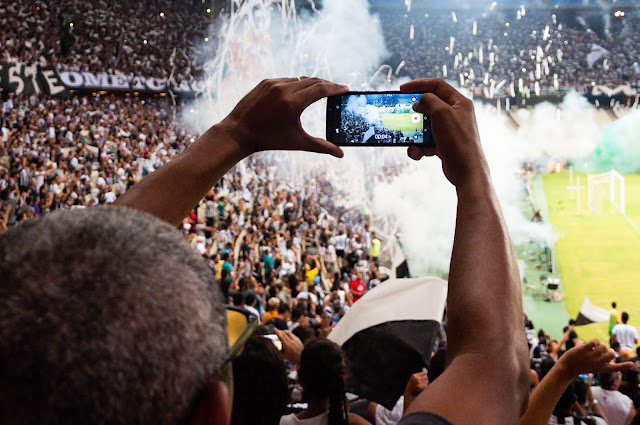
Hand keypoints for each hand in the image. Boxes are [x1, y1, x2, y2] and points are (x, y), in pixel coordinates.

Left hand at [218, 77, 347, 157]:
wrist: (239, 132)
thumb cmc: (269, 140)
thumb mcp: (297, 143)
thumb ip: (321, 146)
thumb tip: (341, 154)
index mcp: (293, 103)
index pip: (321, 90)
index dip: (336, 89)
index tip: (346, 89)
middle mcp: (283, 89)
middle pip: (313, 81)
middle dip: (328, 85)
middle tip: (338, 90)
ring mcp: (273, 83)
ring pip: (300, 79)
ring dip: (313, 84)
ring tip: (322, 90)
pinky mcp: (266, 82)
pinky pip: (287, 80)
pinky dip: (297, 85)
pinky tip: (302, 91)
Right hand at [274, 328, 302, 363]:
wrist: (302, 357)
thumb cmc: (292, 357)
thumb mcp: (283, 356)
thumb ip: (278, 351)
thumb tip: (274, 347)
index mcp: (287, 345)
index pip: (281, 336)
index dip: (277, 332)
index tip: (274, 329)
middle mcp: (291, 341)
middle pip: (284, 333)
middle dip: (279, 331)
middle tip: (276, 331)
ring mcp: (295, 339)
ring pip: (288, 332)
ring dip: (284, 331)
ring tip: (281, 332)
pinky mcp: (298, 339)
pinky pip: (292, 334)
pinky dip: (288, 333)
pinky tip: (286, 335)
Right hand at [400, 79, 487, 187]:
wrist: (466, 170)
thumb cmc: (457, 140)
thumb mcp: (441, 113)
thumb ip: (428, 101)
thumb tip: (419, 102)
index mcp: (459, 102)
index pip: (437, 85)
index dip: (418, 84)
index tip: (402, 89)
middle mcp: (456, 114)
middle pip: (429, 106)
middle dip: (415, 113)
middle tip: (404, 115)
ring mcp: (450, 130)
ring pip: (425, 126)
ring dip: (415, 134)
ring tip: (412, 143)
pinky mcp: (444, 144)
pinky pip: (426, 141)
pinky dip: (420, 147)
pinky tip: (419, 154)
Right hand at [403, 371, 428, 411]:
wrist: (409, 396)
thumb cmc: (412, 389)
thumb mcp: (413, 381)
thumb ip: (419, 376)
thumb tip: (426, 372)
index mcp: (414, 376)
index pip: (424, 373)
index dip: (425, 377)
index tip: (423, 380)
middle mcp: (416, 378)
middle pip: (426, 377)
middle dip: (425, 382)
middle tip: (421, 386)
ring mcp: (418, 382)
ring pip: (427, 382)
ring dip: (426, 385)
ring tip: (420, 389)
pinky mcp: (420, 386)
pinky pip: (426, 386)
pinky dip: (425, 389)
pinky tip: (421, 391)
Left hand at [557, 339, 633, 378]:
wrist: (566, 368)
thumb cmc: (581, 366)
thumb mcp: (594, 367)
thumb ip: (603, 360)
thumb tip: (611, 351)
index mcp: (601, 368)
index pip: (615, 368)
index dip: (624, 366)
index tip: (632, 364)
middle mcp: (597, 363)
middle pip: (611, 353)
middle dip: (608, 349)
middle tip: (601, 351)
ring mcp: (590, 356)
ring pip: (603, 346)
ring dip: (600, 344)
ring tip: (594, 347)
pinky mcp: (583, 350)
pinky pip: (595, 341)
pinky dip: (595, 340)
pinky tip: (592, 343)